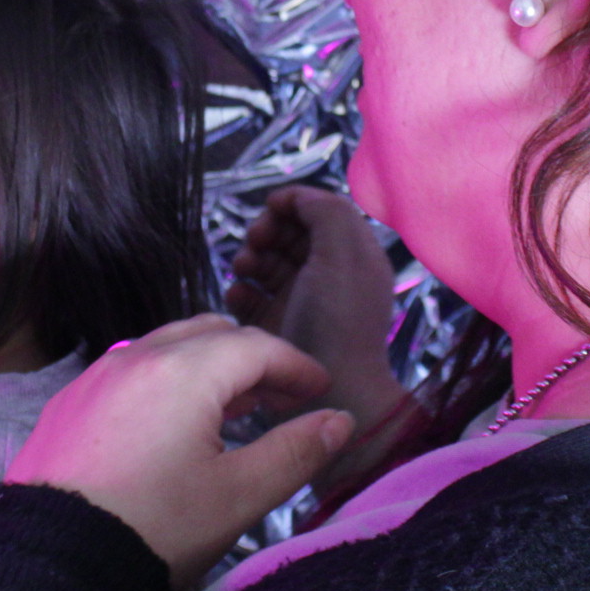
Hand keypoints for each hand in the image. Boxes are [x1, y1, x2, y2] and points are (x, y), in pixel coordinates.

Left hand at [6, 315, 353, 589]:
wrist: (51, 562)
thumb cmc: (153, 529)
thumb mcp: (238, 497)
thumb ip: (295, 453)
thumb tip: (338, 422)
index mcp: (183, 372)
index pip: (256, 347)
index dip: (296, 366)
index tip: (321, 391)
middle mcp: (137, 358)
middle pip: (210, 333)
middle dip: (253, 359)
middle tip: (282, 398)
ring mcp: (97, 377)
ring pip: (166, 347)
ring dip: (209, 367)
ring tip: (234, 409)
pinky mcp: (69, 403)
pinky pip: (130, 371)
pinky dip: (166, 381)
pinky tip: (174, 424)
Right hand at [224, 187, 407, 434]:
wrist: (331, 393)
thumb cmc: (338, 319)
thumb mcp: (343, 254)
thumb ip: (325, 211)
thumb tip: (298, 197)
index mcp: (352, 254)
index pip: (318, 211)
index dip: (293, 203)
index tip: (271, 210)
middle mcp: (326, 275)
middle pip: (288, 233)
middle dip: (266, 231)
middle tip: (256, 243)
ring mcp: (299, 302)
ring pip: (265, 263)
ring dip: (249, 258)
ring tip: (244, 270)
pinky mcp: (274, 328)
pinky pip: (249, 298)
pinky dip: (240, 291)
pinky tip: (238, 298)